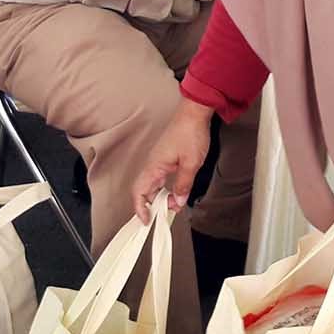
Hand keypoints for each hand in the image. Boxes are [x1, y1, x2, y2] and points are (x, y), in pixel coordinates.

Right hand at [134, 99, 213, 221]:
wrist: (195, 112)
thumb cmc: (191, 133)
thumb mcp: (191, 163)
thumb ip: (183, 185)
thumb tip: (177, 202)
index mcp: (154, 166)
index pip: (138, 191)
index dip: (139, 208)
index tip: (146, 221)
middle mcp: (152, 164)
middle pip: (144, 190)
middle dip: (152, 206)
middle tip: (164, 216)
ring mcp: (158, 160)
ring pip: (153, 184)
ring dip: (161, 197)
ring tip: (174, 205)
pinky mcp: (165, 157)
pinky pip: (160, 177)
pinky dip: (166, 188)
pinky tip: (176, 192)